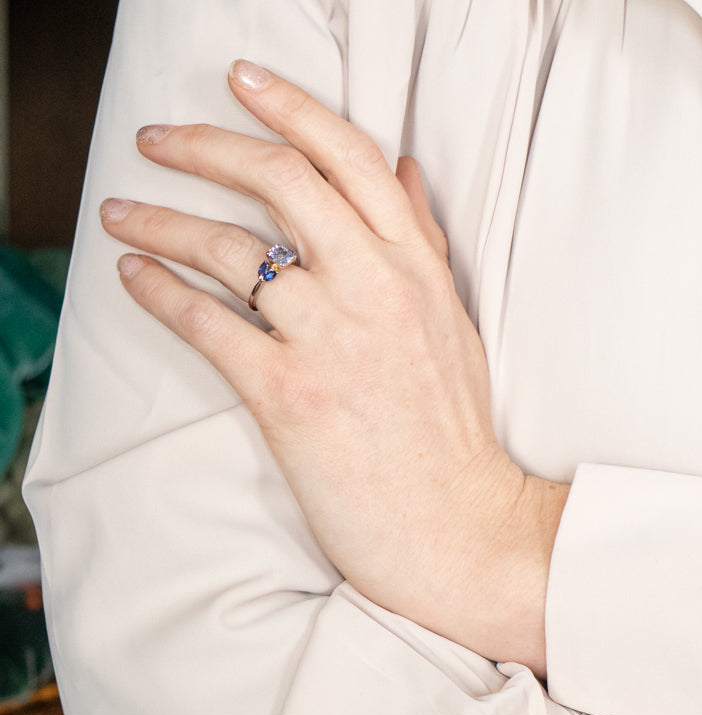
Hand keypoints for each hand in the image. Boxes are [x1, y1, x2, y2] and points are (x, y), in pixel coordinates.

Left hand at [100, 60, 564, 673]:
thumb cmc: (453, 432)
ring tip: (123, 213)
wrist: (457, 523)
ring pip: (231, 247)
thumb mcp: (452, 323)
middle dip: (206, 145)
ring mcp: (331, 339)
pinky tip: (134, 276)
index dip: (291, 108)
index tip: (245, 82)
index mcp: (417, 268)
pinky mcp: (288, 394)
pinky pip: (208, 321)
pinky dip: (160, 290)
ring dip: (161, 220)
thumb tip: (403, 169)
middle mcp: (376, 289)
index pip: (352, 158)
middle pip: (281, 181)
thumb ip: (423, 243)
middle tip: (159, 138)